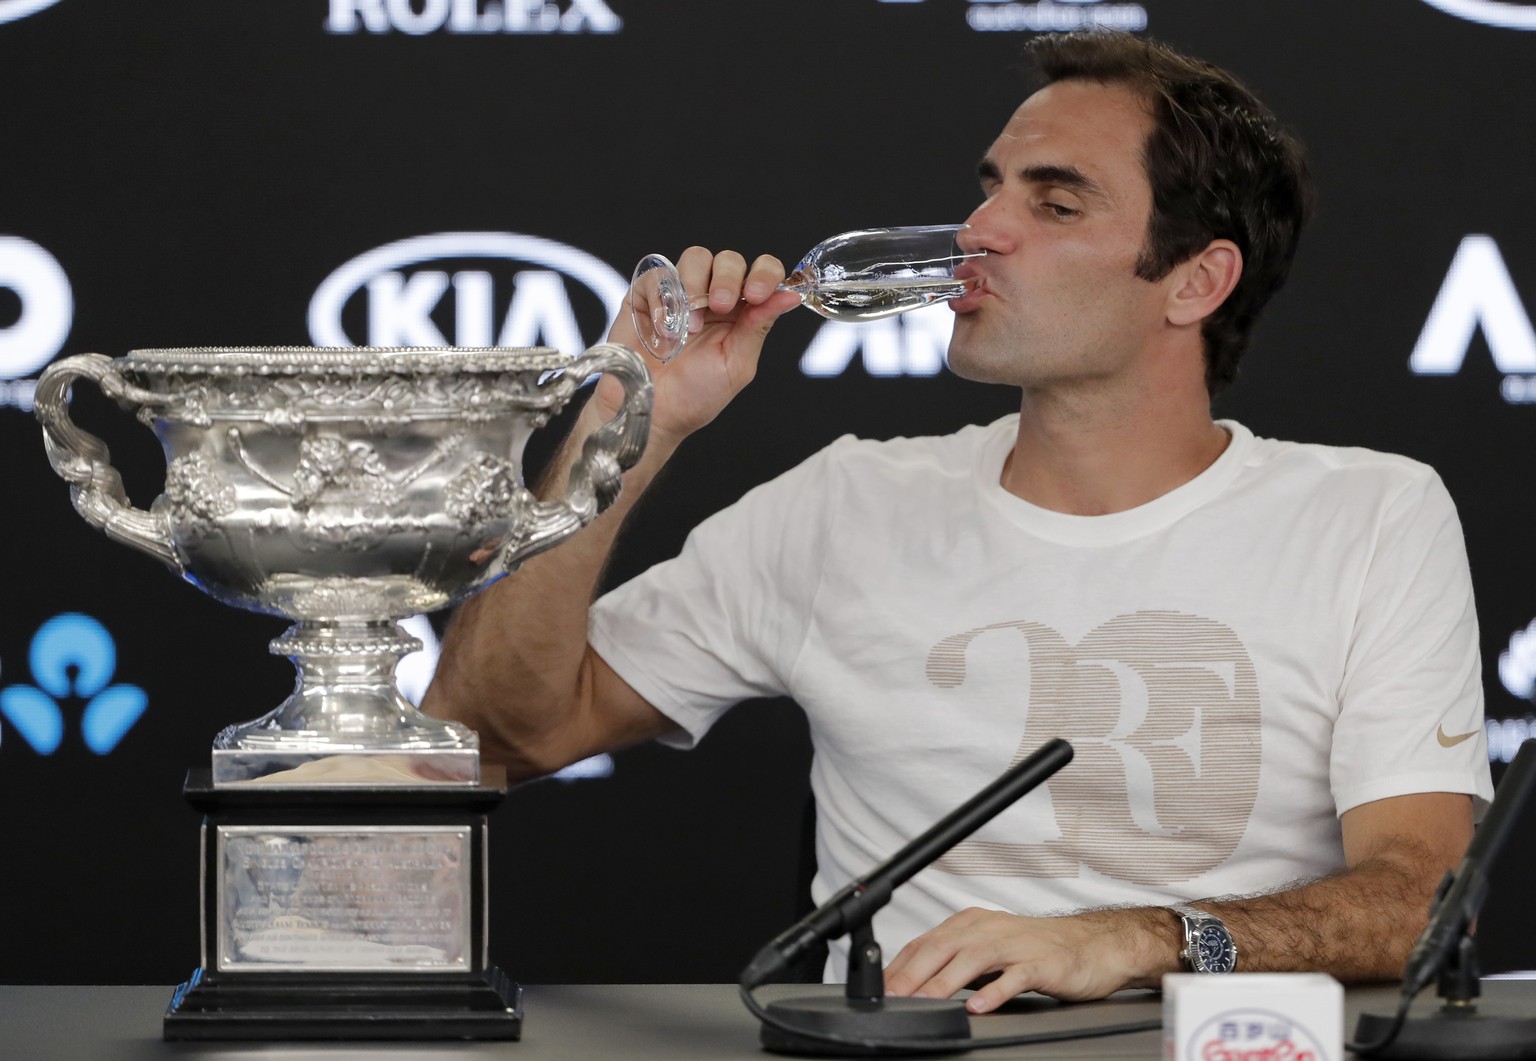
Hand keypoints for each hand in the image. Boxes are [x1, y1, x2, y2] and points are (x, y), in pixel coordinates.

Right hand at [595, 247, 801, 445]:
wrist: (651, 411)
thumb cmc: (695, 395)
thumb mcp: (736, 363)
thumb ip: (759, 325)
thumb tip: (791, 296)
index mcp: (741, 312)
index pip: (762, 273)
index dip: (764, 273)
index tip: (758, 293)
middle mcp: (712, 296)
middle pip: (728, 260)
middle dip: (728, 278)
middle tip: (721, 306)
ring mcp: (680, 292)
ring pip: (696, 257)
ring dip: (695, 287)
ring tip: (689, 326)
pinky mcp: (647, 293)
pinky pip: (658, 275)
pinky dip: (663, 300)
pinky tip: (664, 329)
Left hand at [882, 907, 1171, 1011]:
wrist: (1095, 946)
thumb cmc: (1040, 950)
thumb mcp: (991, 950)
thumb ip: (958, 963)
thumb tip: (918, 985)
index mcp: (973, 924)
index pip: (926, 943)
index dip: (900, 967)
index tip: (880, 990)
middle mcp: (990, 929)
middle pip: (942, 948)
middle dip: (912, 975)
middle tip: (891, 998)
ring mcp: (1016, 945)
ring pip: (972, 960)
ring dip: (943, 982)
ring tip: (923, 1002)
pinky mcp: (1041, 964)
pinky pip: (1014, 977)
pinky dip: (994, 992)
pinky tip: (978, 1007)